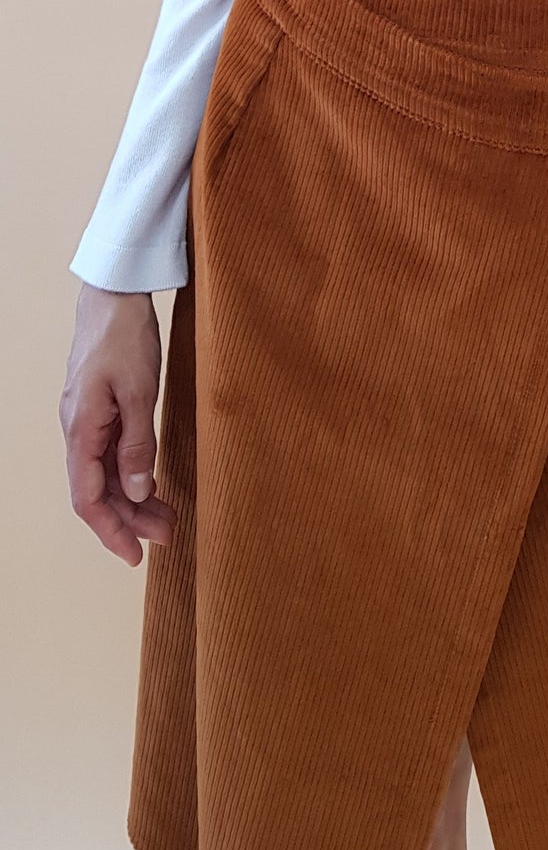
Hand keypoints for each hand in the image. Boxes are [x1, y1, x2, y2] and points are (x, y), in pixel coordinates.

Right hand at [59, 282, 176, 565]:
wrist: (114, 293)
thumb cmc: (124, 336)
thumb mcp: (138, 391)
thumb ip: (137, 444)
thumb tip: (137, 491)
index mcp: (81, 430)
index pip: (88, 498)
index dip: (111, 530)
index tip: (135, 556)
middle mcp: (78, 430)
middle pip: (97, 491)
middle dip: (129, 519)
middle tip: (167, 536)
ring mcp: (87, 419)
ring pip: (104, 474)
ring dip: (133, 498)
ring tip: (166, 516)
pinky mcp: (100, 408)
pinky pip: (110, 453)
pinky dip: (130, 473)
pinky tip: (151, 481)